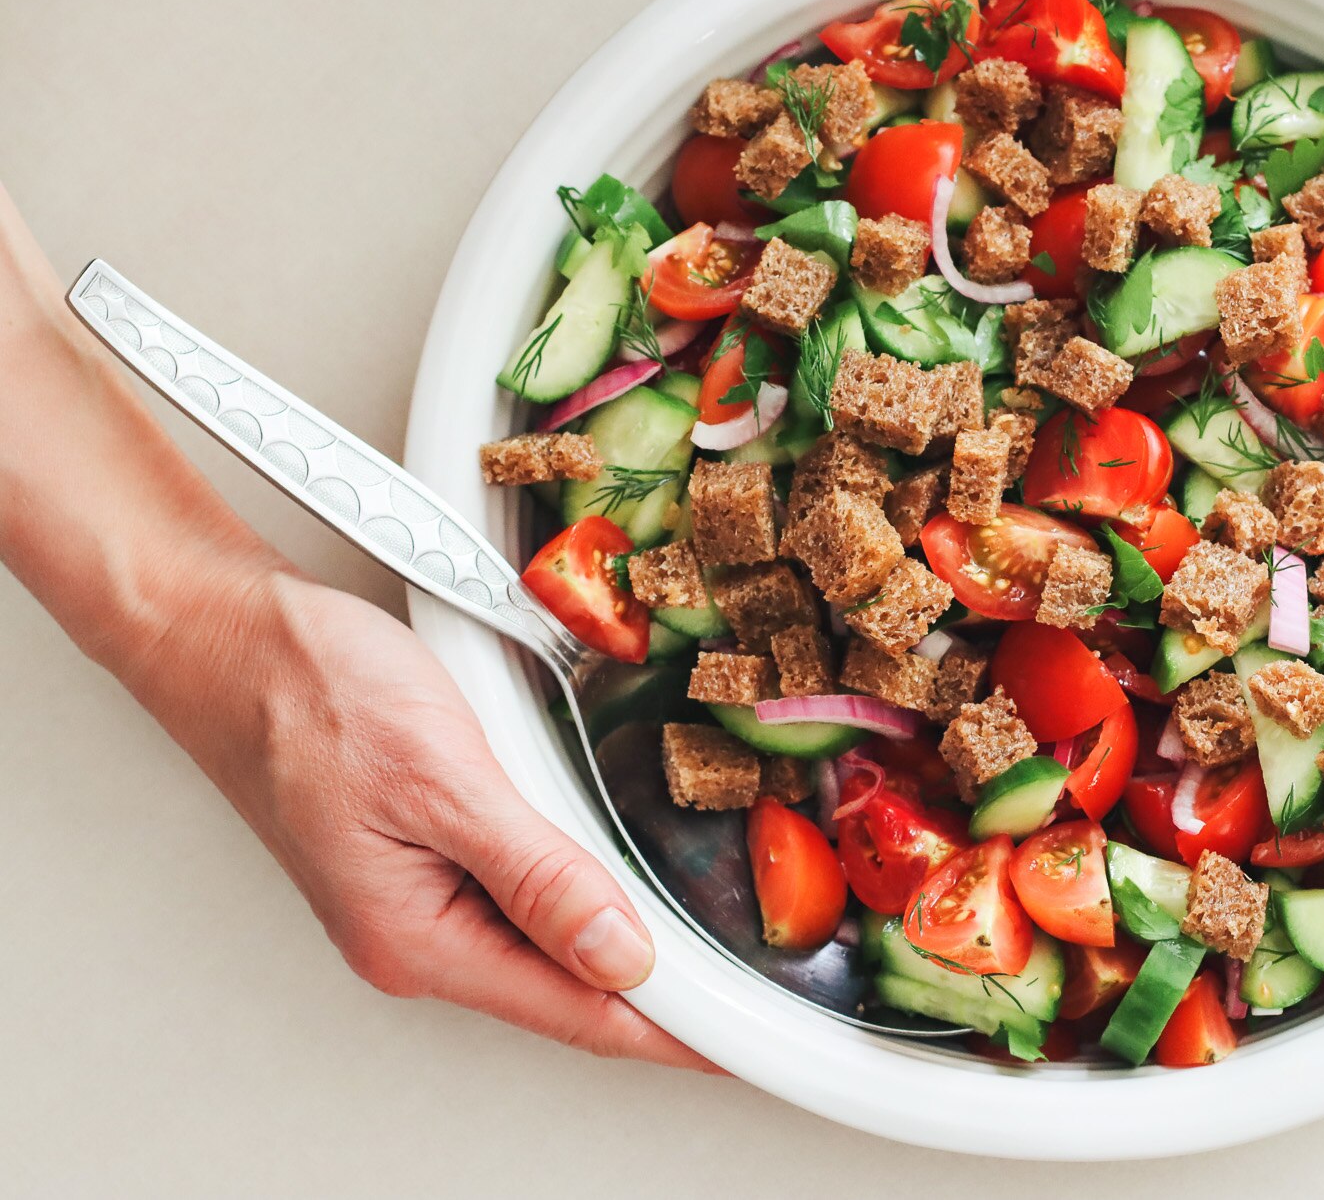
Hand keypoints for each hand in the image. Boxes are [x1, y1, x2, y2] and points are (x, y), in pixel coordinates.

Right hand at [176, 571, 714, 1067]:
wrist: (221, 633)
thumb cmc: (307, 691)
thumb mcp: (444, 778)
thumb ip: (537, 874)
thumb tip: (617, 954)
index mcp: (417, 938)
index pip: (575, 1011)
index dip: (669, 1031)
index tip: (740, 1044)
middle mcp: (414, 934)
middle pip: (565, 988)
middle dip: (656, 994)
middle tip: (748, 993)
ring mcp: (413, 897)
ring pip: (544, 941)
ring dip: (618, 942)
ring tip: (703, 952)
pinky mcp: (417, 853)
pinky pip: (517, 895)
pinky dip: (576, 894)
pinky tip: (617, 882)